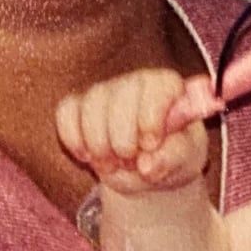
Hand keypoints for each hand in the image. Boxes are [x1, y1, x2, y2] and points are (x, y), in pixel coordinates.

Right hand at [55, 69, 209, 195]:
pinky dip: (73, 138)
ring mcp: (105, 91)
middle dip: (121, 138)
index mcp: (168, 87)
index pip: (158, 86)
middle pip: (119, 96)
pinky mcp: (79, 105)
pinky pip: (66, 112)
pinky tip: (86, 156)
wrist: (147, 167)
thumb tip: (147, 166)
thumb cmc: (172, 156)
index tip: (149, 145)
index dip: (150, 116)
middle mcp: (135, 82)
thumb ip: (171, 159)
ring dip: (98, 143)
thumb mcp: (183, 161)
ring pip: (91, 105)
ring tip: (111, 166)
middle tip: (129, 162)